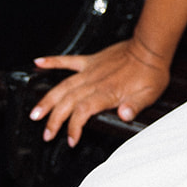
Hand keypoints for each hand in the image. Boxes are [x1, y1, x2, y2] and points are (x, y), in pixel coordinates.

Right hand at [29, 39, 169, 146]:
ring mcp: (90, 70)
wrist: (151, 47)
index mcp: (108, 92)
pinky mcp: (90, 60)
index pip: (83, 112)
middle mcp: (94, 81)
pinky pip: (67, 61)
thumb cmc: (151, 71)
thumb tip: (124, 115)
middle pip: (67, 102)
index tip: (71, 140)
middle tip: (46, 134)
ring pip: (62, 86)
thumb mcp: (150, 94)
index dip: (74, 127)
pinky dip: (52, 61)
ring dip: (47, 100)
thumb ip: (135, 106)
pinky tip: (38, 63)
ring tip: (35, 113)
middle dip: (54, 120)